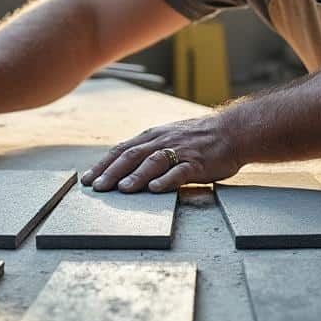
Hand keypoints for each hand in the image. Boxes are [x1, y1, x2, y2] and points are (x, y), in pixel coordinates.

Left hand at [80, 113, 245, 192]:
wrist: (232, 131)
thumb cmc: (198, 138)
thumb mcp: (168, 137)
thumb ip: (148, 149)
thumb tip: (123, 167)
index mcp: (153, 136)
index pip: (121, 150)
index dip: (102, 165)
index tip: (87, 180)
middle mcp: (162, 141)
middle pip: (131, 156)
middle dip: (111, 173)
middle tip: (97, 188)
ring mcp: (180, 151)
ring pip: (153, 162)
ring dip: (136, 176)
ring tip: (122, 189)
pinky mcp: (198, 163)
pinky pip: (180, 171)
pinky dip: (166, 180)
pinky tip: (155, 189)